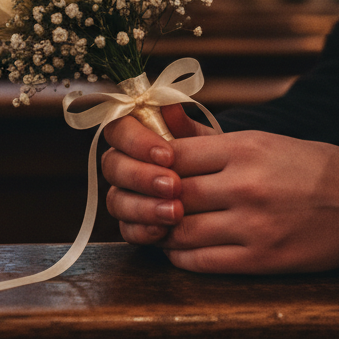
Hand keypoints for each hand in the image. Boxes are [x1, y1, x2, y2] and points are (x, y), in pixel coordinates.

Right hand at [101, 104, 216, 244]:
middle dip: (142, 177)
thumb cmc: (212, 158)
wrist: (226, 190)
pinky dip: (143, 231)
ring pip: (116, 200)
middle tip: (174, 185)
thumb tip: (171, 107)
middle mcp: (124, 164)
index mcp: (134, 136)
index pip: (118, 129)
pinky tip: (162, 231)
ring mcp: (125, 195)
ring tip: (175, 212)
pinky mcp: (133, 224)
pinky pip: (127, 229)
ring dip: (144, 207)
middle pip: (113, 166)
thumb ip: (184, 127)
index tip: (167, 154)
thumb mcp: (205, 141)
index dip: (137, 142)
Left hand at [103, 111, 338, 273]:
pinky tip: (180, 248)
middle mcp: (245, 186)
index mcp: (244, 149)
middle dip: (153, 201)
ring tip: (162, 226)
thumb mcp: (261, 141)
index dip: (152, 165)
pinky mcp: (260, 259)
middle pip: (172, 195)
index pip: (174, 155)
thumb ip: (207, 139)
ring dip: (163, 231)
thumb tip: (161, 121)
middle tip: (146, 203)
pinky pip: (201, 261)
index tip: (148, 171)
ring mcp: (252, 225)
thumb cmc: (307, 168)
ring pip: (180, 232)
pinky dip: (181, 256)